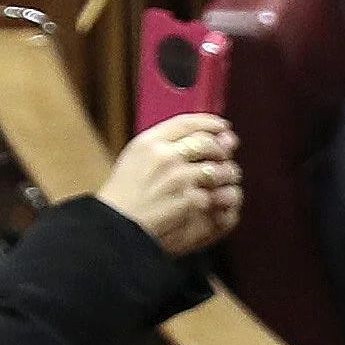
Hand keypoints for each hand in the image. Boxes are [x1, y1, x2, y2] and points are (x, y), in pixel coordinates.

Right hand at [94, 111, 240, 256]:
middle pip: (208, 143)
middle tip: (224, 158)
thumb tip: (204, 136)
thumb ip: (164, 145)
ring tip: (221, 182)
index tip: (223, 126)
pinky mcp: (190, 200)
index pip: (187, 123)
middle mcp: (165, 156)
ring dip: (226, 176)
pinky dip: (217, 199)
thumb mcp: (136, 157)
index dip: (210, 123)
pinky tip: (211, 202)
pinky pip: (215, 195)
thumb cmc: (126, 192)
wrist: (119, 222)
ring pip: (219, 170)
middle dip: (222, 151)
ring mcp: (179, 178)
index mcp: (149, 142)